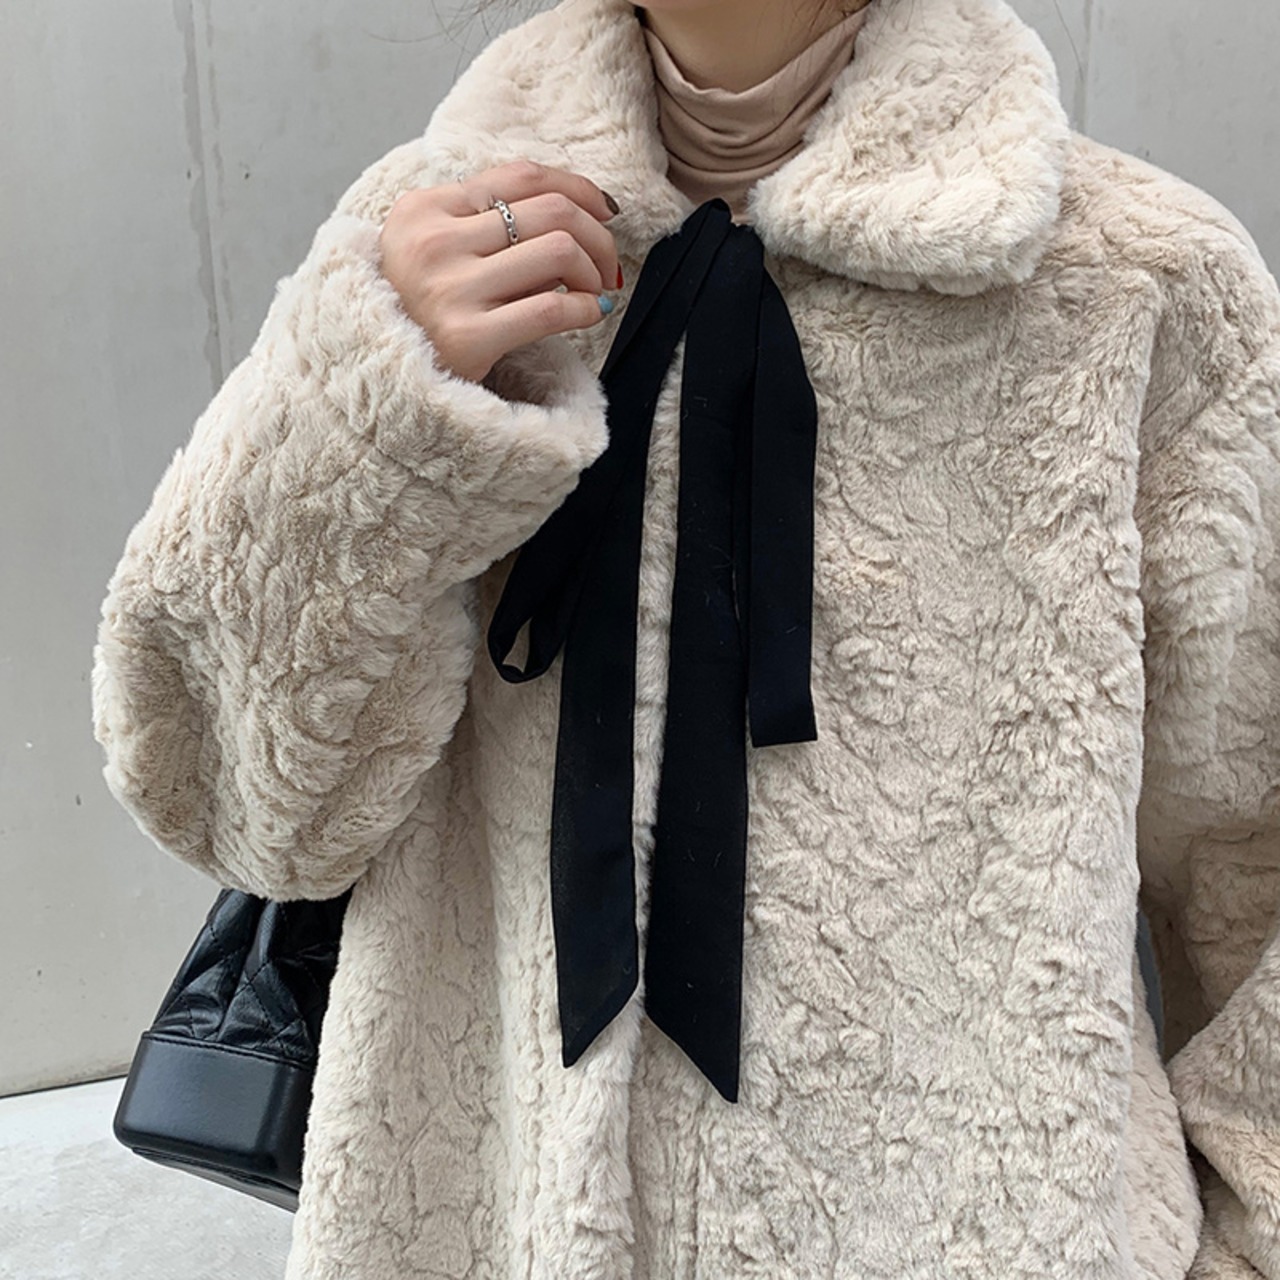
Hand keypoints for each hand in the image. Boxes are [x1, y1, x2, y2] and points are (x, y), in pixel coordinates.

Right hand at [377, 158, 622, 383]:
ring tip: (593, 292)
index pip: (522, 176)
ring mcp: (449, 289)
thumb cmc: (419, 311)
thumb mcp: (434, 249)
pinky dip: (586, 308)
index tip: (604, 211)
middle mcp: (433, 242)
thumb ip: (487, 225)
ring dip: (594, 272)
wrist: (377, 375)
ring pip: (559, 251)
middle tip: (607, 264)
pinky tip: (590, 314)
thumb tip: (580, 212)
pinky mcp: (467, 337)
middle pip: (551, 211)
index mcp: (424, 209)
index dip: (578, 189)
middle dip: (597, 235)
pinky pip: (551, 309)